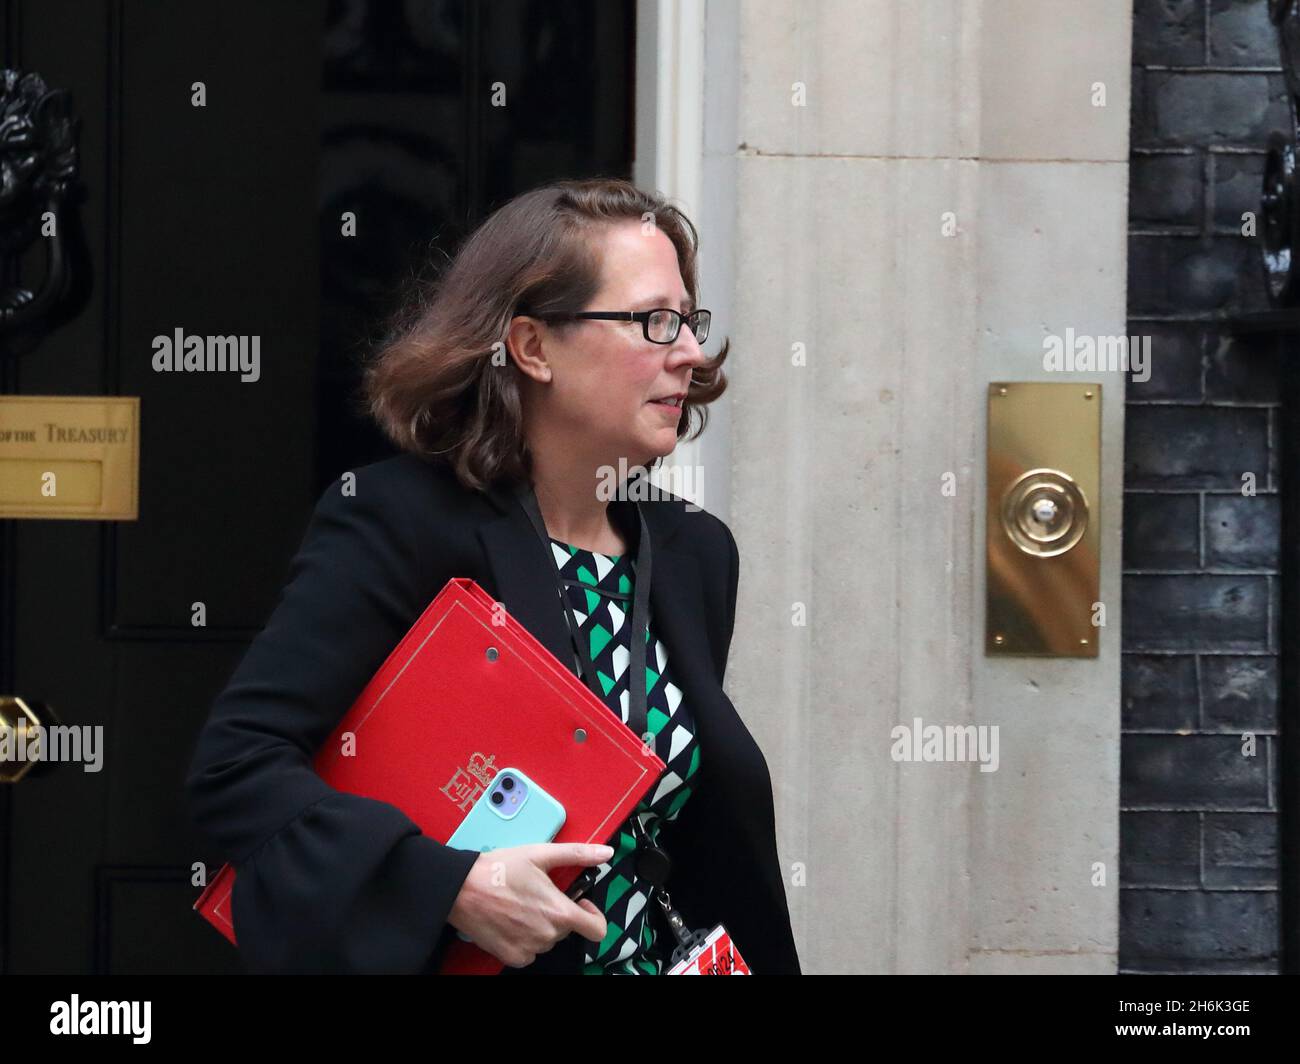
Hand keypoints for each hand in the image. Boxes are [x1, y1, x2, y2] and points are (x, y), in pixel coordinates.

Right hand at [447, 842, 612, 967]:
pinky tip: (511, 919)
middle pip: (567, 929)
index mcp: (559, 912)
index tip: (581, 904)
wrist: (462, 889)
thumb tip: (606, 853)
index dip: (594, 916)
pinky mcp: (513, 957)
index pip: (597, 930)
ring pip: (548, 939)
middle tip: (537, 894)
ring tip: (520, 904)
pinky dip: (525, 938)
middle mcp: (548, 935)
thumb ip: (577, 854)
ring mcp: (530, 949)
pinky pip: (530, 951)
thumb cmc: (500, 869)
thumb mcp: (541, 854)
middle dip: (558, 912)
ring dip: (541, 925)